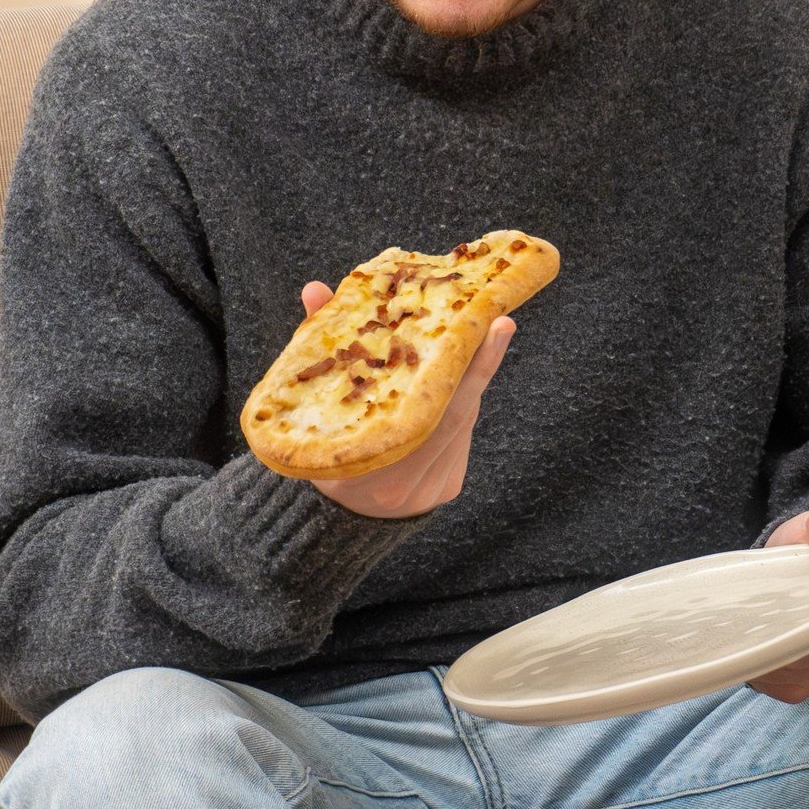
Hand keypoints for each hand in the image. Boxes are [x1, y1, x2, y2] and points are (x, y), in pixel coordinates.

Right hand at [296, 280, 514, 519]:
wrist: (335, 518)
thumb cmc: (318, 451)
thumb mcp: (311, 411)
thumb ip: (321, 351)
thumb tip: (315, 290)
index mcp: (369, 474)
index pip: (431, 420)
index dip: (466, 372)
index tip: (492, 327)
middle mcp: (407, 487)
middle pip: (456, 416)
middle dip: (478, 364)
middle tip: (496, 320)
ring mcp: (431, 491)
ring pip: (462, 423)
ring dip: (467, 380)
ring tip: (471, 339)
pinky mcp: (449, 488)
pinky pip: (462, 437)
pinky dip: (459, 403)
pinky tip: (455, 380)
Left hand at [747, 507, 808, 703]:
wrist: (775, 580)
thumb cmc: (800, 553)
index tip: (807, 593)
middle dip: (806, 628)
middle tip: (773, 605)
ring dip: (785, 649)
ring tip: (763, 621)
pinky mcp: (801, 690)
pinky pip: (788, 685)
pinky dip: (769, 668)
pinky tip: (759, 644)